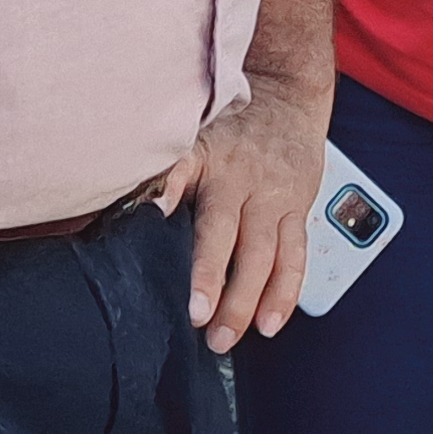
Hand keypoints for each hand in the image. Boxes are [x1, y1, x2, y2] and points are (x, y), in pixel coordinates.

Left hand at [159, 71, 328, 354]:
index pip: (203, 209)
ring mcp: (278, 197)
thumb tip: (132, 210)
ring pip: (270, 256)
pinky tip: (272, 322)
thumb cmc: (228, 125)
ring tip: (231, 337)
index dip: (194, 247)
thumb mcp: (191, 137)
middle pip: (239, 242)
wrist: (287, 96)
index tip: (182, 280)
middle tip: (204, 327)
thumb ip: (165, 176)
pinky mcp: (300, 209)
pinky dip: (287, 292)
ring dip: (254, 301)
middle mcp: (249, 182)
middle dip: (224, 287)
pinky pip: (297, 255)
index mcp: (214, 164)